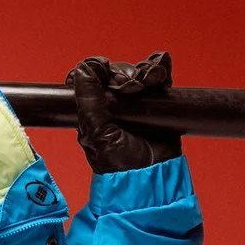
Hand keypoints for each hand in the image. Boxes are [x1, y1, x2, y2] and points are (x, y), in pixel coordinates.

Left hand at [65, 55, 180, 172]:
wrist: (151, 176)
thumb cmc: (119, 163)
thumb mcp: (96, 132)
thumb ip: (88, 100)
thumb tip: (83, 68)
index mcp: (93, 110)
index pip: (92, 77)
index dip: (98, 69)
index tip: (104, 69)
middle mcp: (114, 104)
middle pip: (118, 72)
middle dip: (125, 73)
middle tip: (131, 88)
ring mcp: (137, 103)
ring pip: (138, 73)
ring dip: (145, 71)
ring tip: (148, 84)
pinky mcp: (158, 103)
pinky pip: (159, 78)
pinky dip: (160, 67)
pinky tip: (161, 69)